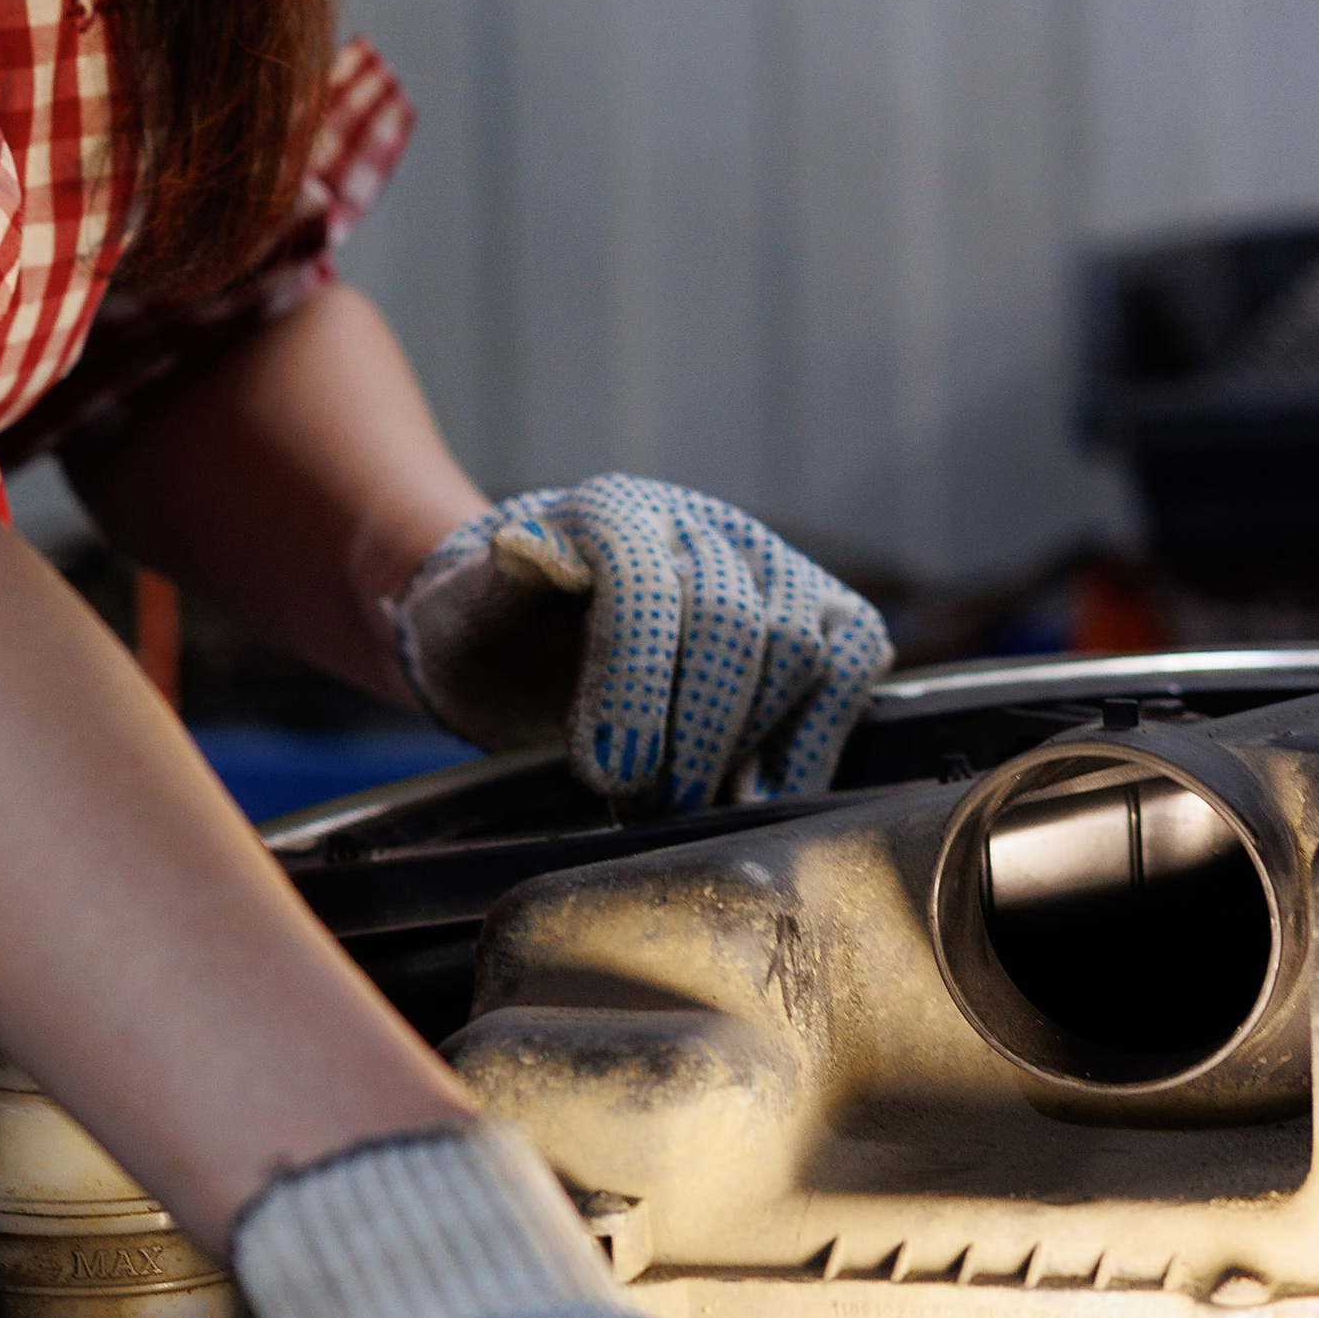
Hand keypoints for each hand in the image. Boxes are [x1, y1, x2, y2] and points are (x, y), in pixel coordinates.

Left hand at [391, 473, 890, 808]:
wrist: (534, 640)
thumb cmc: (496, 635)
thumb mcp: (467, 616)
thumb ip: (499, 585)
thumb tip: (526, 547)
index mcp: (611, 512)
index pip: (643, 582)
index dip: (632, 684)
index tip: (607, 773)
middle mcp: (701, 526)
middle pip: (732, 624)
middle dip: (692, 732)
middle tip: (646, 804)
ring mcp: (769, 567)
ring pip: (799, 649)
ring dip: (745, 744)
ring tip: (685, 805)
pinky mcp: (819, 614)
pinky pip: (851, 666)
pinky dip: (812, 742)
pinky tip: (753, 795)